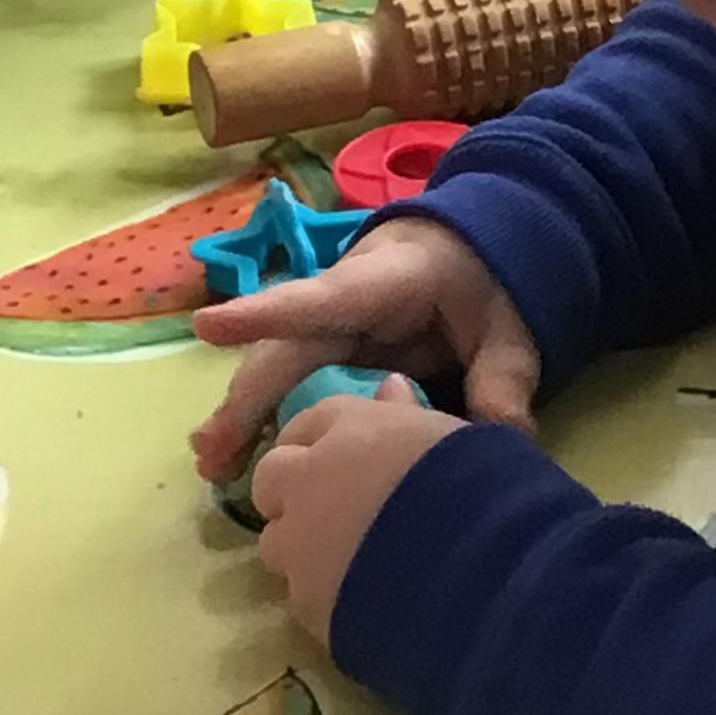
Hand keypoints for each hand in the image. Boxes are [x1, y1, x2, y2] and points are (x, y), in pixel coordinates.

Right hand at [190, 212, 538, 480]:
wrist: (469, 248)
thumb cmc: (482, 279)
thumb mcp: (509, 325)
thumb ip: (504, 377)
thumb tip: (502, 438)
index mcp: (387, 281)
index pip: (322, 298)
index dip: (266, 313)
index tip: (206, 327)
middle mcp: (342, 300)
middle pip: (286, 348)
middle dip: (247, 399)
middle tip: (213, 453)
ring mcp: (329, 325)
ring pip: (277, 367)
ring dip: (243, 414)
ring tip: (214, 466)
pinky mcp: (328, 349)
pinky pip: (290, 383)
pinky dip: (262, 418)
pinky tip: (238, 458)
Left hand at [251, 375, 464, 645]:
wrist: (478, 570)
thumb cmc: (481, 487)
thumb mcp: (456, 435)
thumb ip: (409, 415)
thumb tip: (389, 388)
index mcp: (350, 427)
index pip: (308, 421)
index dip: (320, 440)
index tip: (339, 457)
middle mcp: (309, 478)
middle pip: (271, 478)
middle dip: (292, 490)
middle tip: (335, 509)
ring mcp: (299, 544)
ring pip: (277, 542)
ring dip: (302, 546)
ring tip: (350, 561)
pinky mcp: (305, 602)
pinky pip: (300, 595)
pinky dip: (323, 593)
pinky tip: (362, 600)